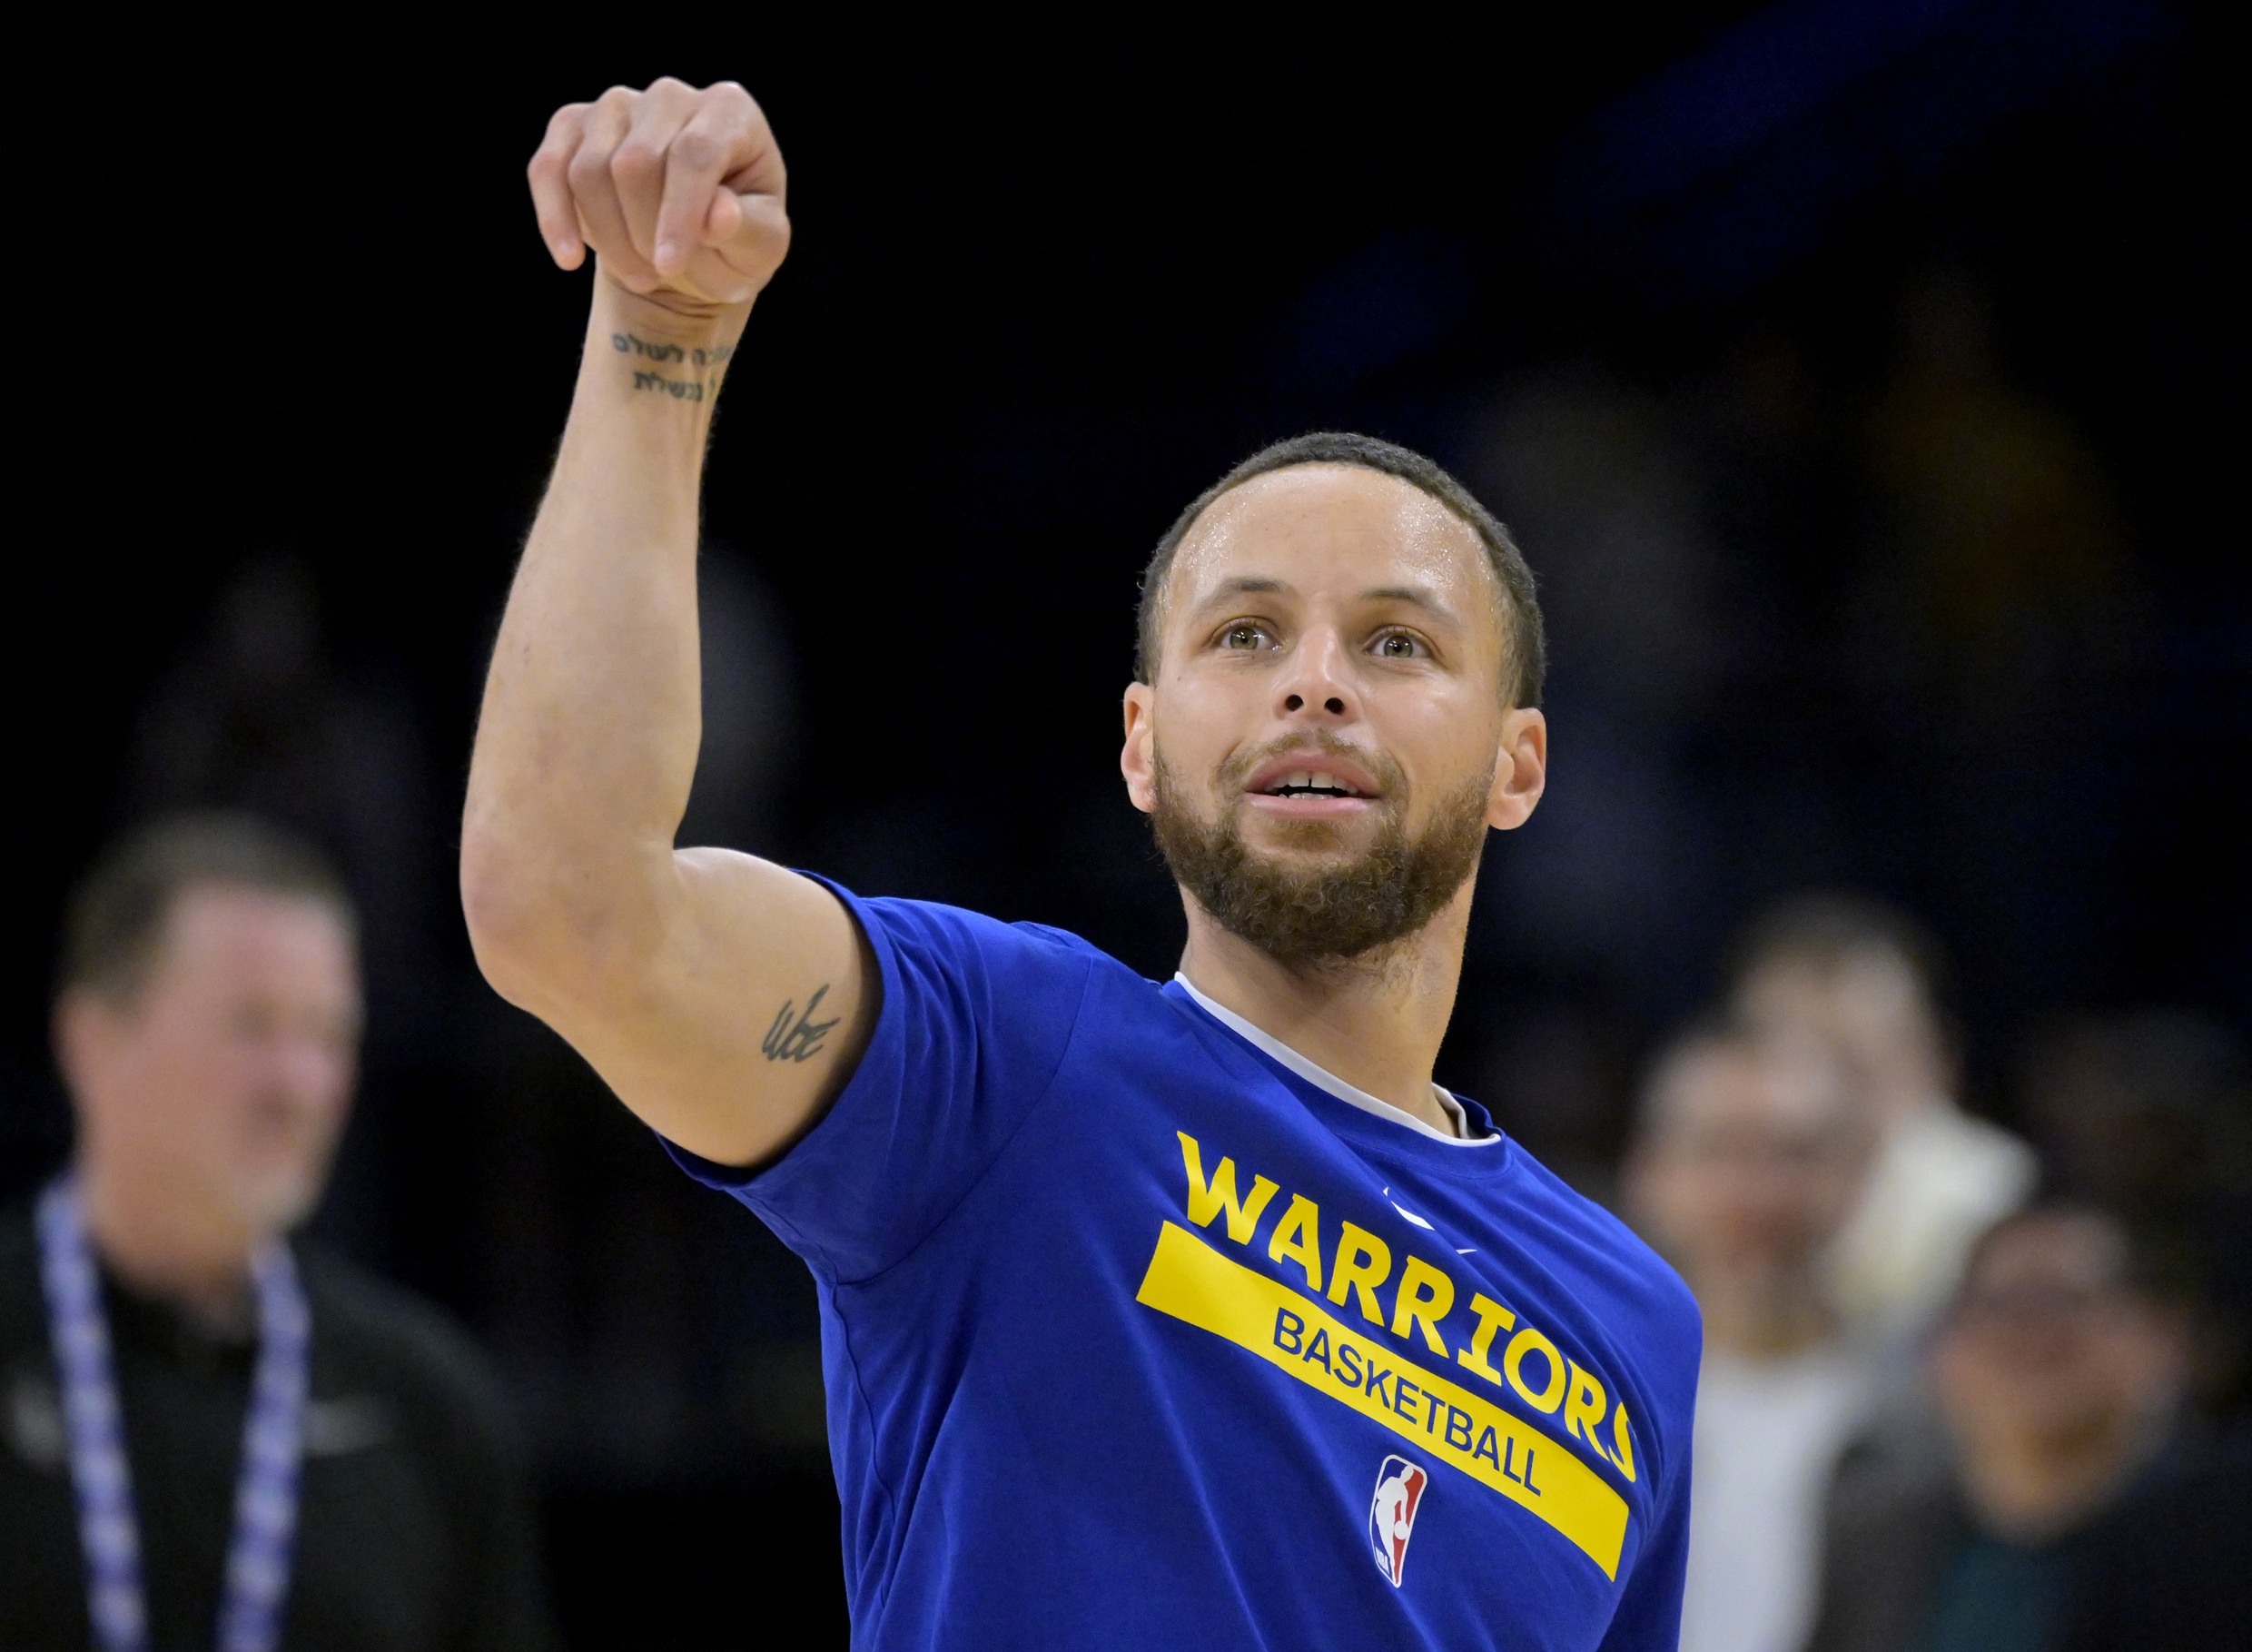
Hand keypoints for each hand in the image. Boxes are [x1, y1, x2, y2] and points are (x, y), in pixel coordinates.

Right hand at [528, 78, 789, 314]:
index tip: (669, 266)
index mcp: (730, 110)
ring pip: (589, 169)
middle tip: (658, 275)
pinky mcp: (572, 125)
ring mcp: (617, 104)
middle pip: (636, 161)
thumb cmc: (734, 241)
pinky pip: (548, 169)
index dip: (679, 214)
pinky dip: (555, 219)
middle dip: (642, 233)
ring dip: (609, 238)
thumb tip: (719, 215)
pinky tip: (569, 259)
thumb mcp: (761, 248)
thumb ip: (749, 231)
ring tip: (638, 274)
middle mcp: (672, 95)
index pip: (695, 152)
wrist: (686, 246)